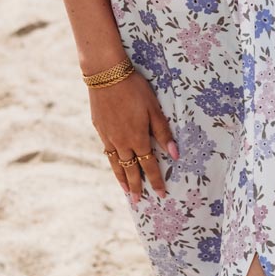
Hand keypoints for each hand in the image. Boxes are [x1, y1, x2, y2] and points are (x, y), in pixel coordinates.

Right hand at [89, 68, 177, 201]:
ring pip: (116, 164)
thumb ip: (163, 133)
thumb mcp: (154, 109)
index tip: (161, 194)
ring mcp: (108, 137)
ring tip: (125, 191)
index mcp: (137, 139)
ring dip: (122, 179)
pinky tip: (114, 165)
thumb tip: (175, 155)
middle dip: (136, 186)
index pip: (150, 166)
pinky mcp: (99, 129)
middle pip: (130, 170)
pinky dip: (112, 163)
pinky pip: (107, 152)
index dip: (156, 181)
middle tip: (138, 201)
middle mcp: (121, 142)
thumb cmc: (135, 89)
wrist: (106, 75)